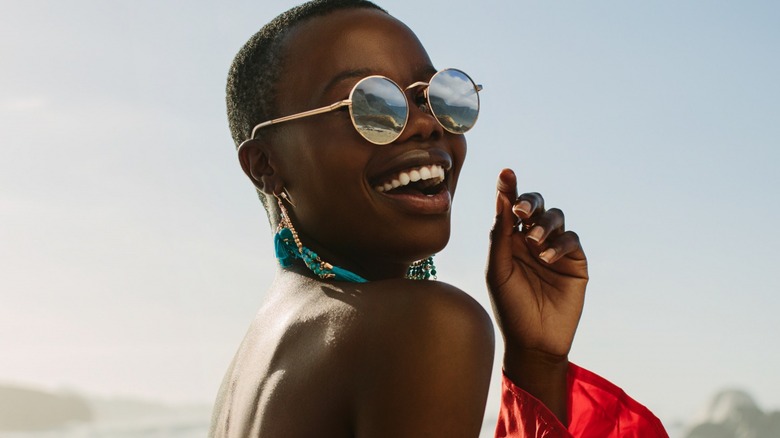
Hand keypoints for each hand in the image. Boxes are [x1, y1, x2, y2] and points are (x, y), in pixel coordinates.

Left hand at [487, 168, 587, 356]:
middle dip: (530, 201)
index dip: (508, 188)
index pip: (509, 207)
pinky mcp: (575, 262)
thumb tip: (501, 198)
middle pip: (536, 204)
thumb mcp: (497, 270)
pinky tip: (546, 259)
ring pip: (556, 217)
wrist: (533, 341)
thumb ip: (499, 235)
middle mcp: (532, 239)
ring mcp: (555, 249)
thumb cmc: (509, 307)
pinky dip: (559, 244)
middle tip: (521, 209)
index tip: (506, 173)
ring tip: (533, 243)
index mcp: (508, 239)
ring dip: (544, 224)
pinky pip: (571, 239)